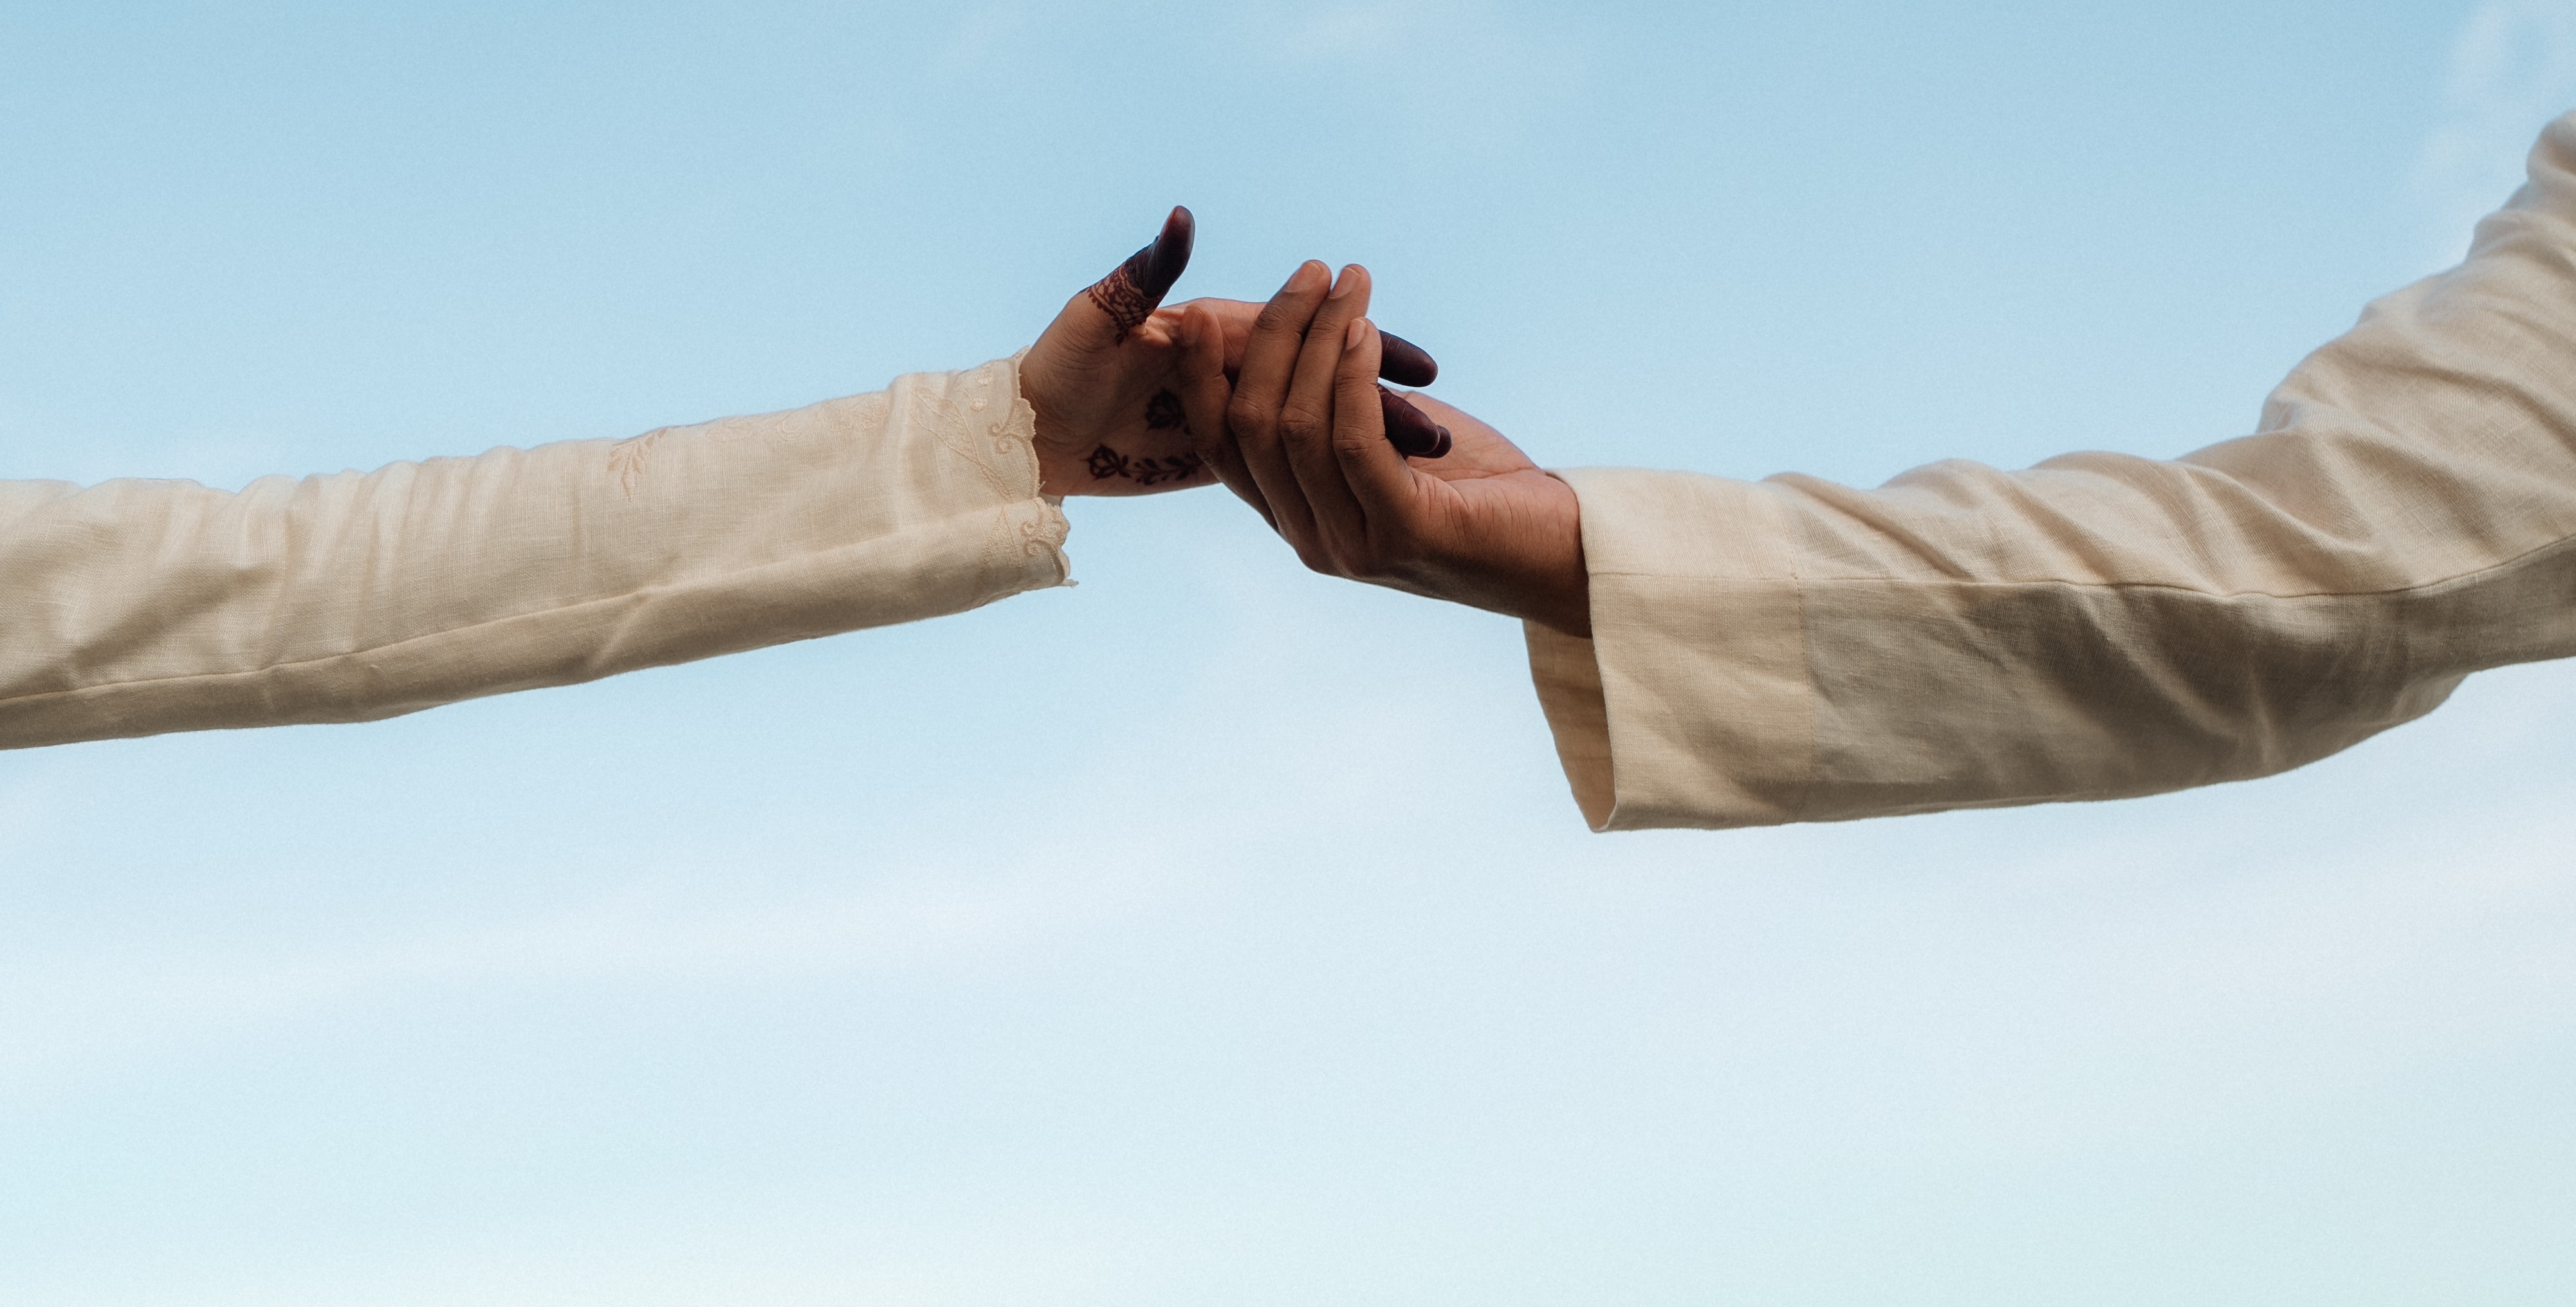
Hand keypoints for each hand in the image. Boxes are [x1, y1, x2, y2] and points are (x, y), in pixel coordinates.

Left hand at [1019, 210, 1440, 496]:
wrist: (1025, 433)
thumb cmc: (1052, 369)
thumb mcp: (1095, 319)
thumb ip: (1145, 275)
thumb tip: (1183, 221)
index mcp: (1211, 328)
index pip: (1301, 331)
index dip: (1360, 345)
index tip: (1416, 363)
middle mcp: (1228, 363)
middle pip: (1322, 375)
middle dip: (1380, 397)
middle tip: (1438, 427)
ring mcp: (1228, 408)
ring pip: (1314, 417)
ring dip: (1367, 433)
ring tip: (1425, 460)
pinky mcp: (1217, 452)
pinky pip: (1286, 454)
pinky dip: (1332, 460)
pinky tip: (1377, 477)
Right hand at [1172, 262, 1590, 636]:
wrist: (1561, 555)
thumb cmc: (1480, 488)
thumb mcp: (1393, 438)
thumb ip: (1339, 406)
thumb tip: (1303, 329)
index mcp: (1297, 519)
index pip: (1220, 446)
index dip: (1200, 379)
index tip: (1199, 312)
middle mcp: (1310, 539)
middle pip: (1254, 425)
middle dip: (1275, 336)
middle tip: (1311, 272)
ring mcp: (1352, 545)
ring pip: (1299, 427)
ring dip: (1320, 340)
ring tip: (1349, 284)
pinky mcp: (1403, 534)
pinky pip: (1354, 443)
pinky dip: (1353, 378)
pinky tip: (1366, 331)